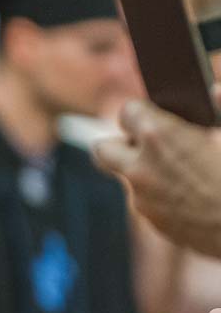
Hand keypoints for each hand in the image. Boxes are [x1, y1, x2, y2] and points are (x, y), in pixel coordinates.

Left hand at [93, 89, 220, 258]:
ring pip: (130, 178)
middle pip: (103, 149)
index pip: (127, 112)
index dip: (142, 113)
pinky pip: (148, 201)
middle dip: (121, 144)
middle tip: (145, 144)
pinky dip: (161, 195)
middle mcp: (141, 167)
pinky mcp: (151, 220)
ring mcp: (142, 197)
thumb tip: (213, 91)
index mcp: (160, 136)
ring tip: (182, 171)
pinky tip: (190, 195)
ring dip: (146, 172)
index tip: (154, 115)